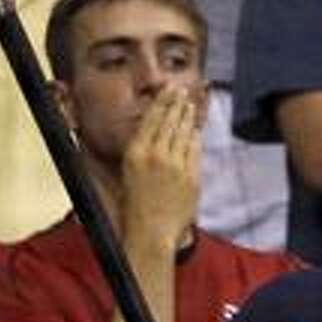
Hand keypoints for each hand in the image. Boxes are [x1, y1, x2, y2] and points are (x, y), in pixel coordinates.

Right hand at [120, 86, 201, 251]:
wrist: (152, 232)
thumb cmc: (134, 207)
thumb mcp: (127, 172)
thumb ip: (139, 150)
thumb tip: (149, 132)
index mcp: (136, 152)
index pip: (152, 118)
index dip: (163, 101)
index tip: (169, 89)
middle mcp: (156, 154)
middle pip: (170, 120)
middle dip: (177, 103)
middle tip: (182, 90)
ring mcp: (176, 164)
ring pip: (184, 132)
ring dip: (187, 116)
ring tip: (189, 104)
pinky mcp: (192, 175)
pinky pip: (195, 150)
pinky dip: (195, 137)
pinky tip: (195, 130)